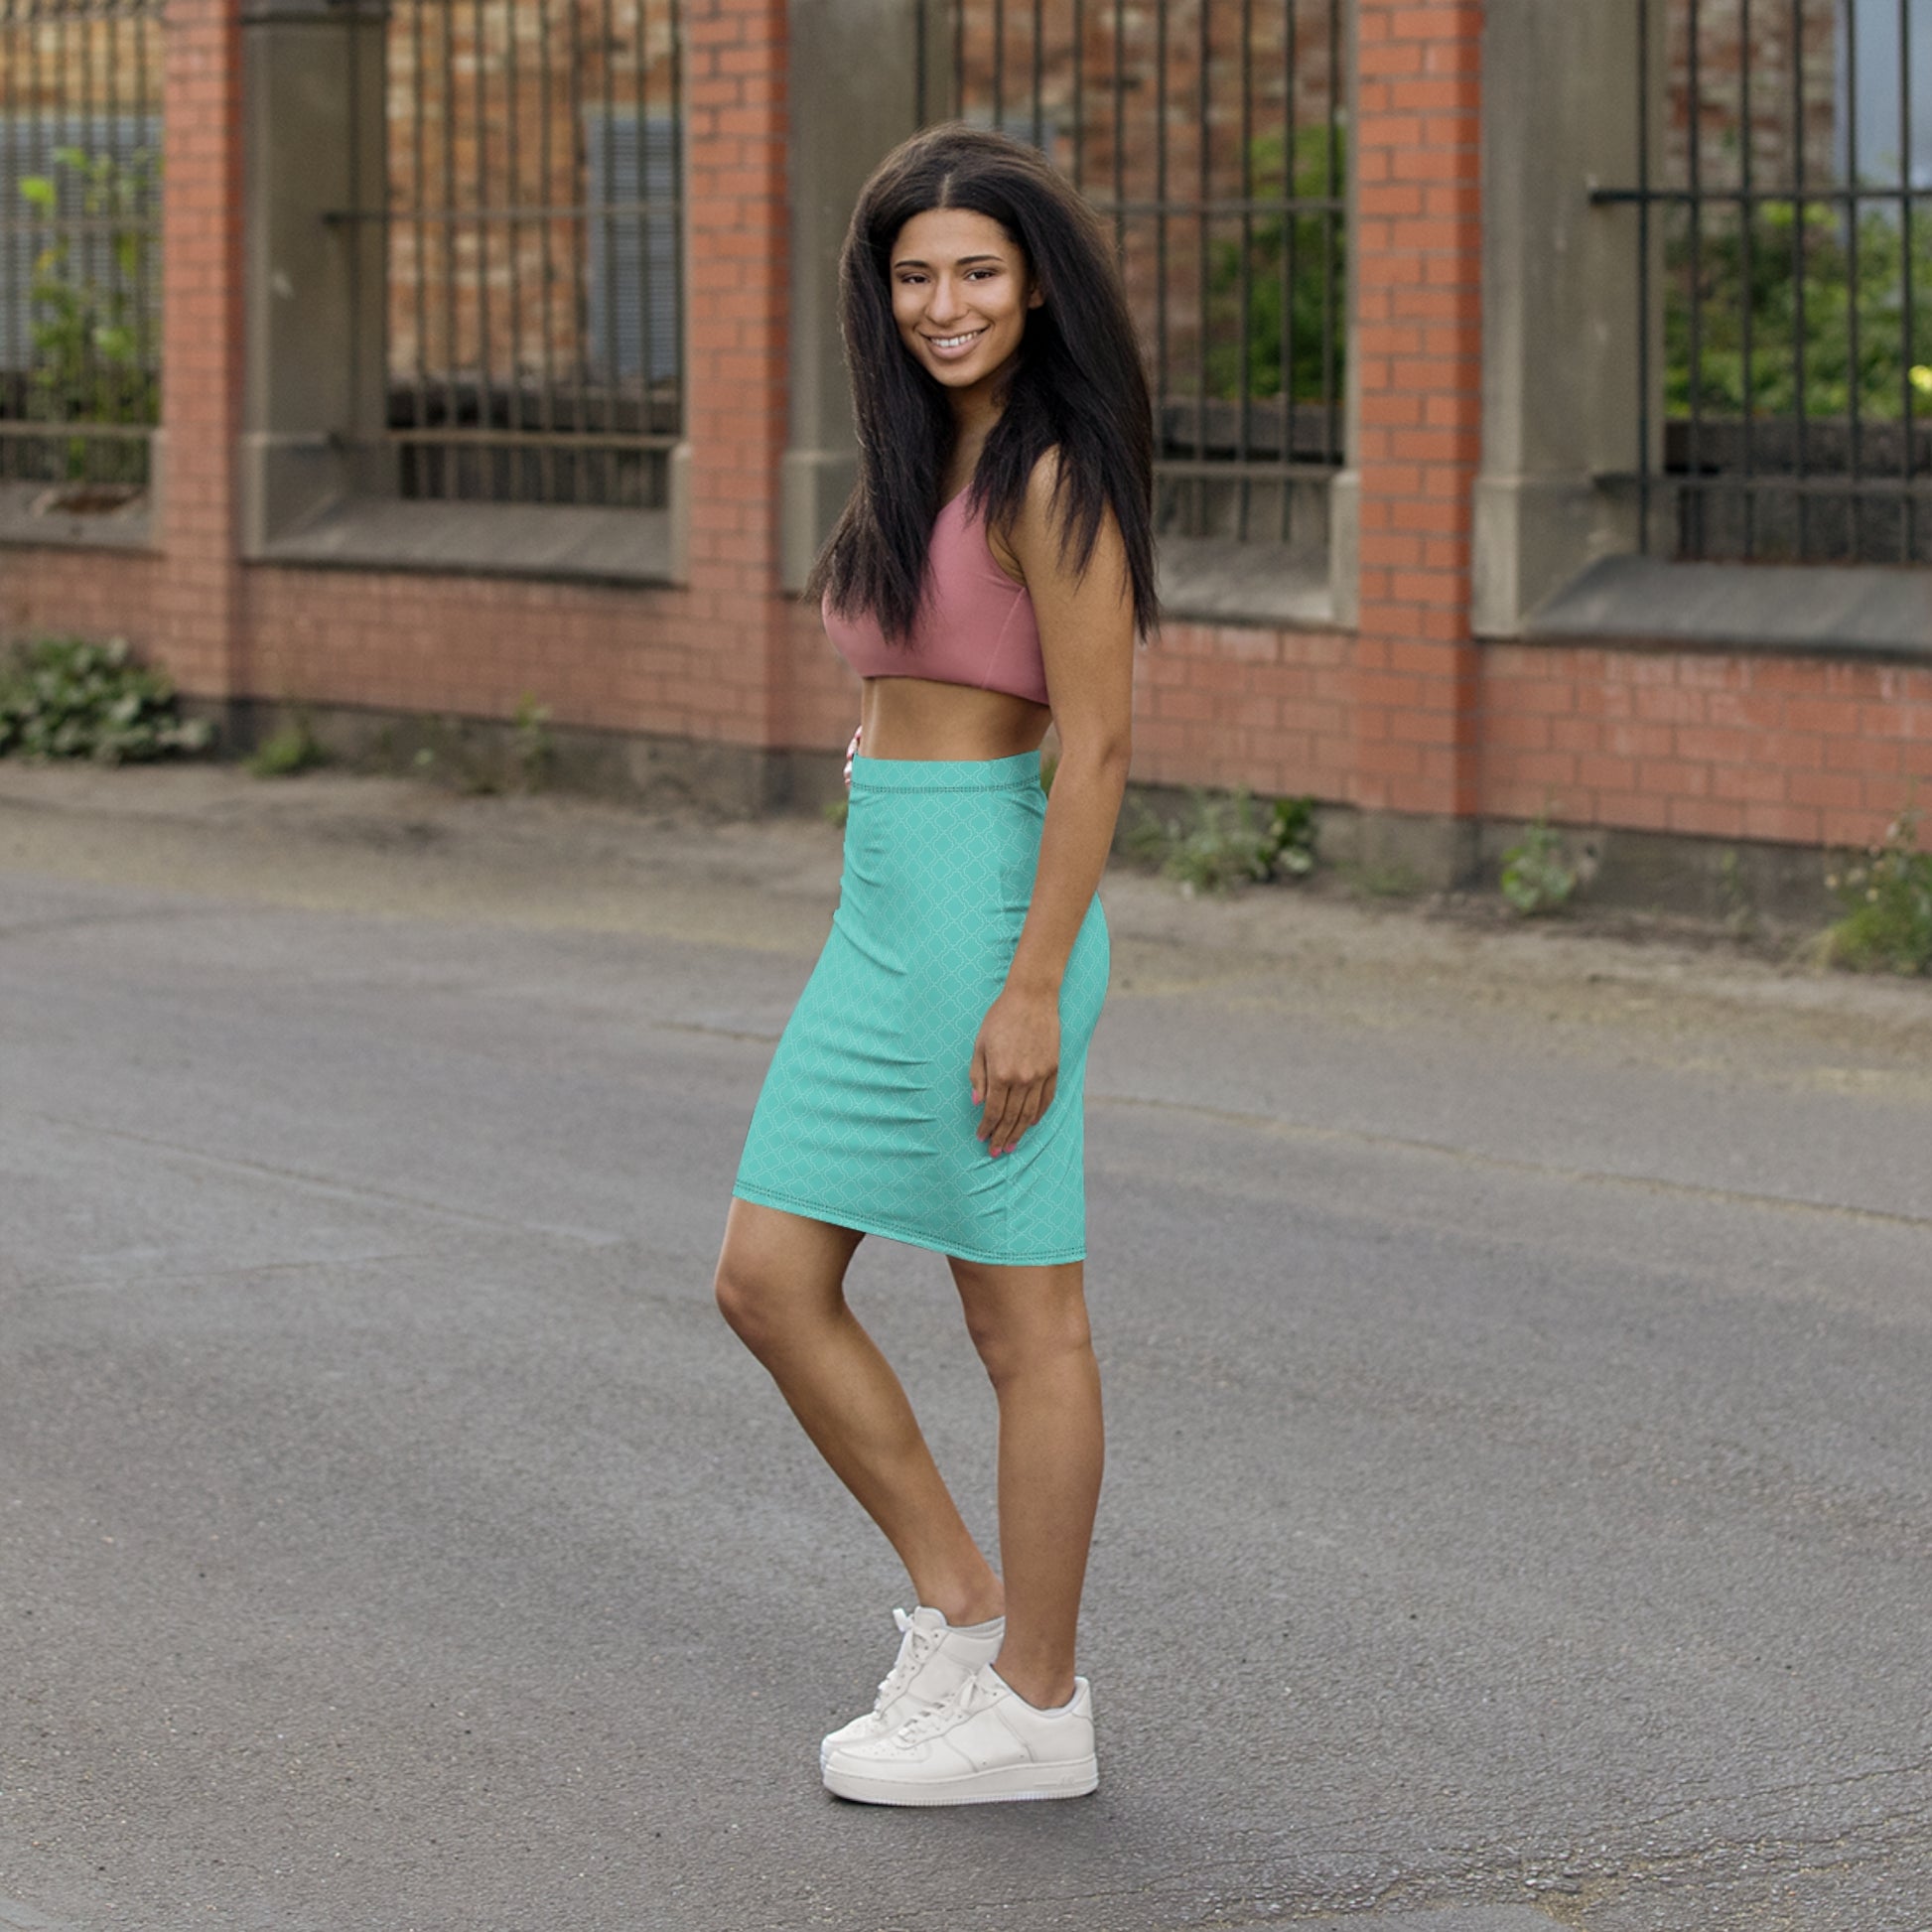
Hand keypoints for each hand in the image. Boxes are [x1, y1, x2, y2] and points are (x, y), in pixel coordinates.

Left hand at [970, 988, 1059, 1156]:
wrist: (1031, 998)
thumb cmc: (1000, 1018)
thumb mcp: (980, 1045)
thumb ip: (978, 1076)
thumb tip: (977, 1103)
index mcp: (1001, 1073)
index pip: (993, 1111)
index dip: (987, 1127)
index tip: (981, 1138)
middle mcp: (1022, 1079)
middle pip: (1011, 1117)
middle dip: (1002, 1136)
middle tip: (996, 1152)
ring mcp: (1040, 1075)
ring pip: (1029, 1113)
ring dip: (1020, 1132)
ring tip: (1012, 1145)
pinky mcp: (1053, 1069)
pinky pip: (1047, 1099)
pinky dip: (1039, 1114)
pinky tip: (1031, 1123)